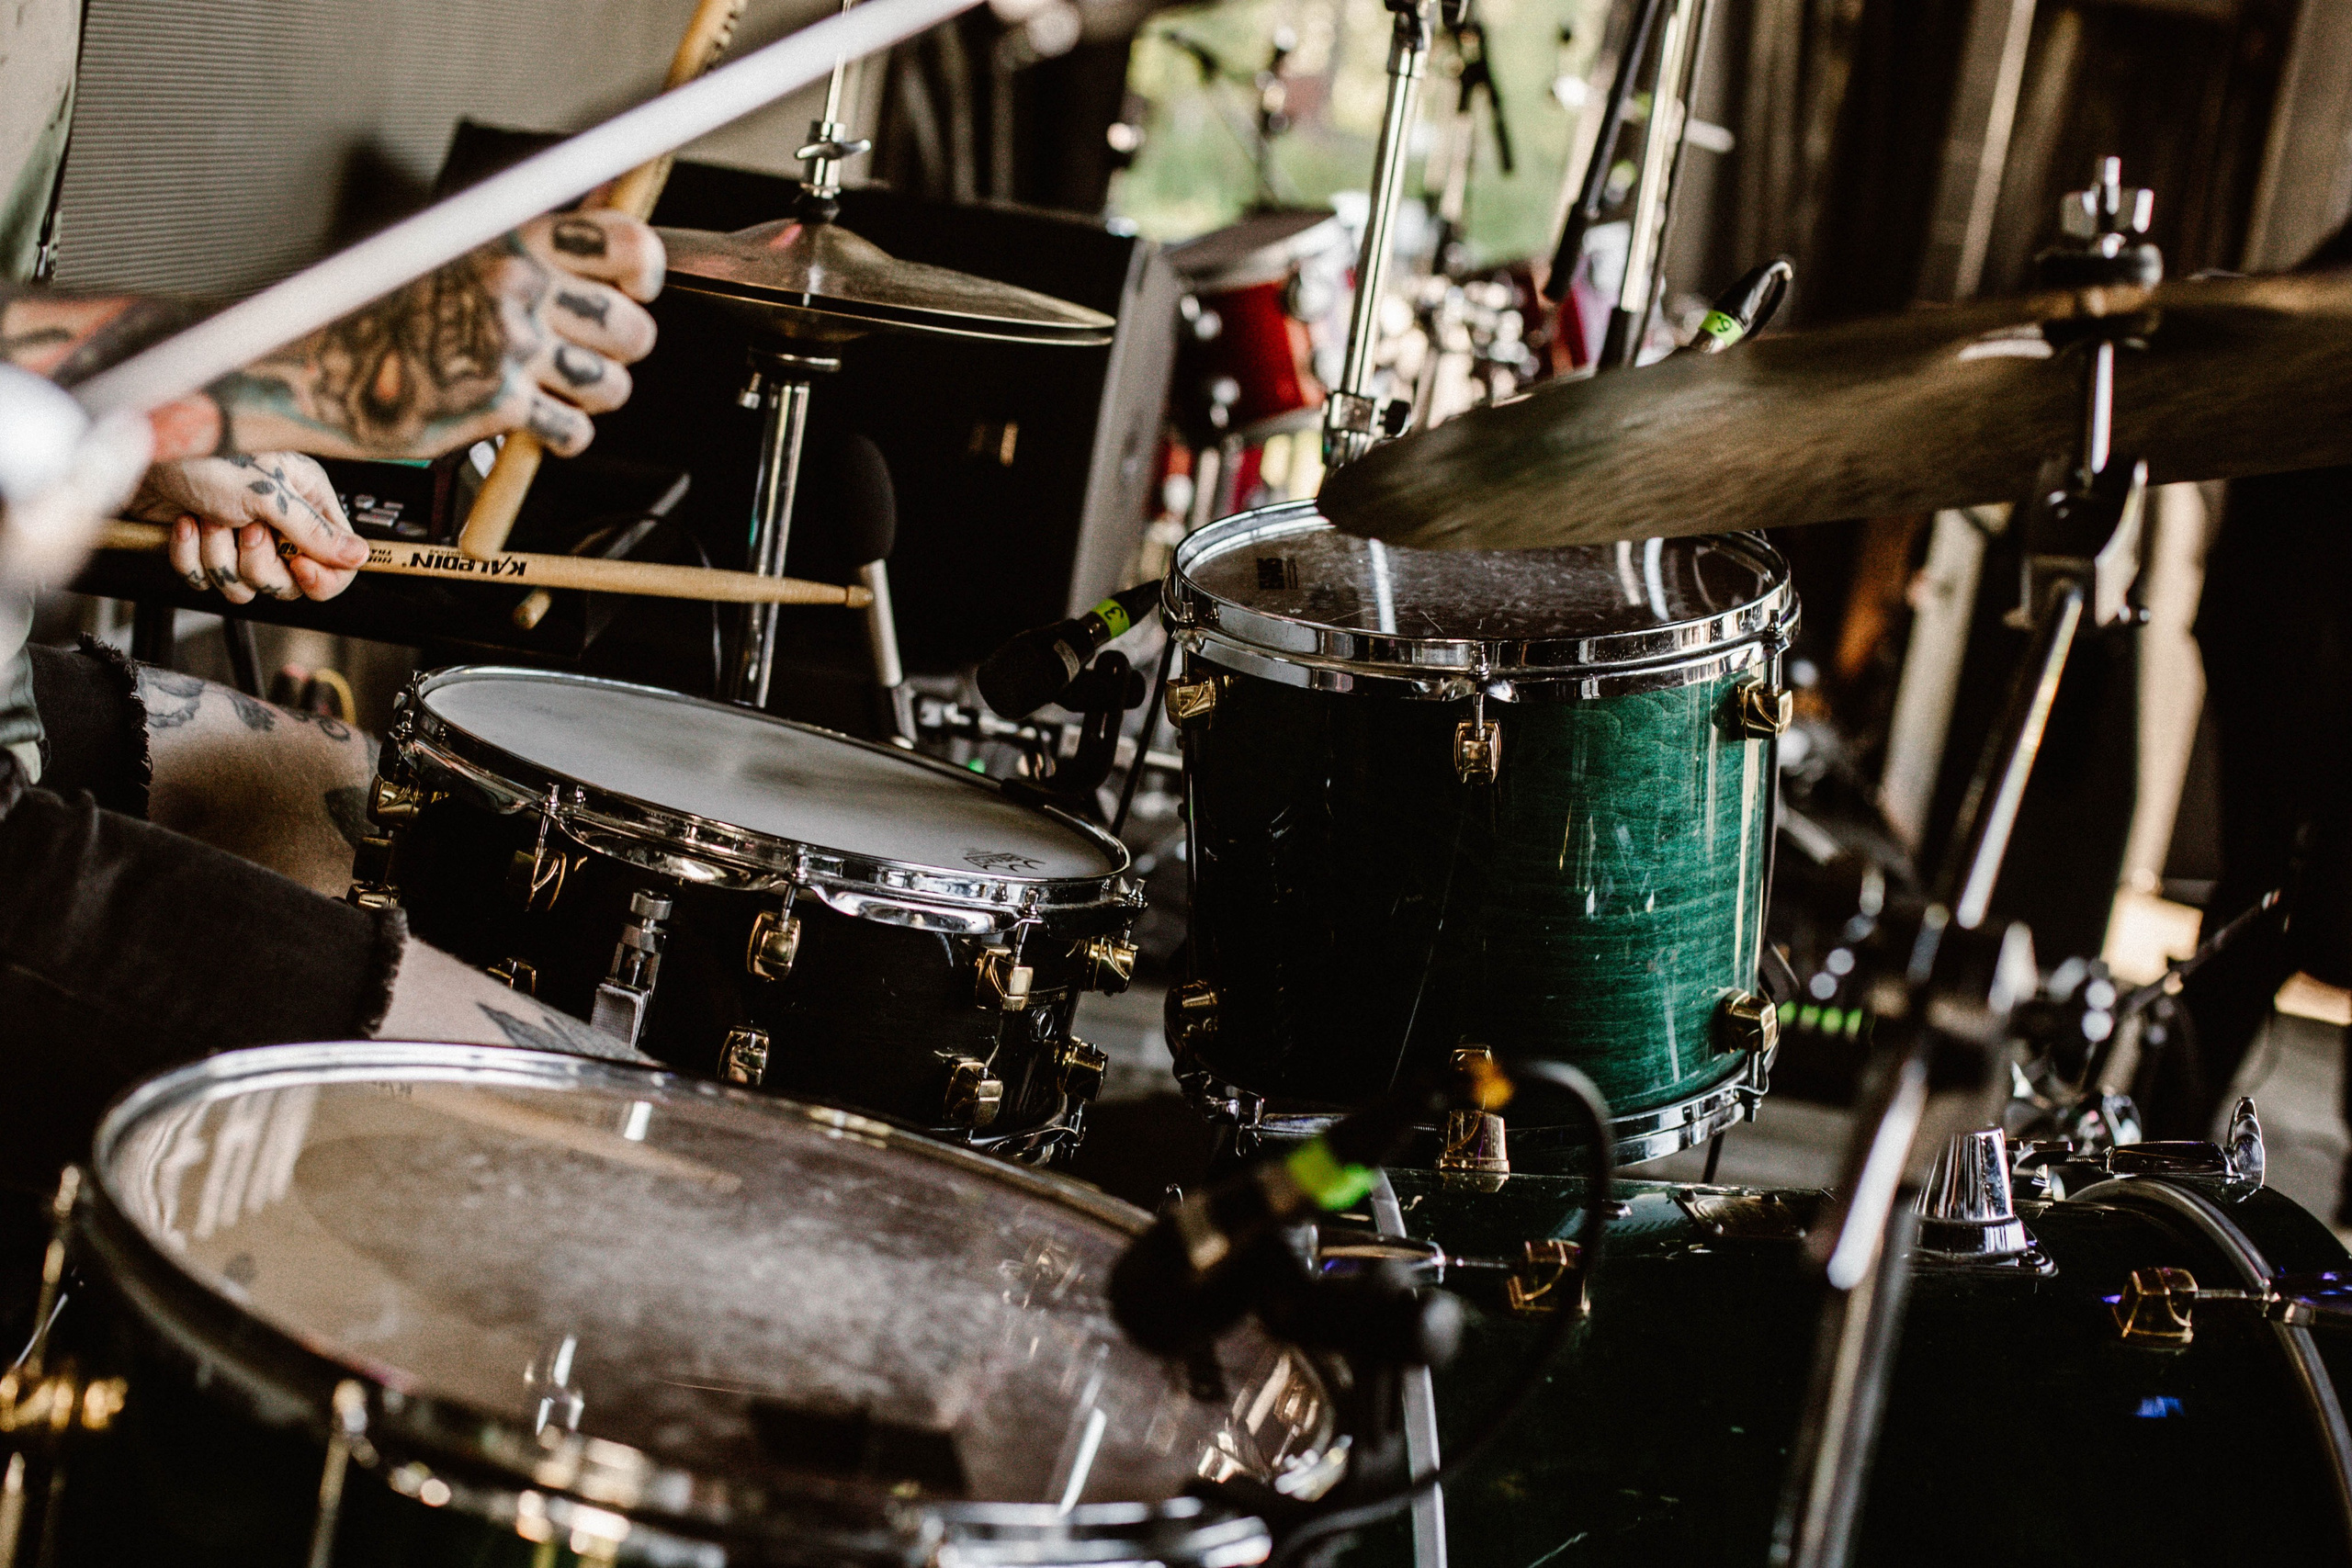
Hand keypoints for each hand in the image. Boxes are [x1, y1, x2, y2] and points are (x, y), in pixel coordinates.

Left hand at [128, 453, 366, 603]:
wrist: (140, 450)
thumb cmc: (205, 454)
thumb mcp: (268, 494)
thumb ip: (315, 532)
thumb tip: (360, 556)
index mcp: (306, 502)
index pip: (338, 562)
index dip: (321, 576)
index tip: (298, 567)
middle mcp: (277, 523)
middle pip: (288, 582)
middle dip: (258, 563)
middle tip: (245, 530)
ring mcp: (239, 538)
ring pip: (244, 586)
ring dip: (218, 555)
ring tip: (208, 518)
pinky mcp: (204, 548)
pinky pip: (205, 580)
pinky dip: (189, 555)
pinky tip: (184, 523)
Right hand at [198, 210, 664, 461]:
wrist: (316, 366)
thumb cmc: (387, 313)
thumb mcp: (457, 254)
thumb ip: (532, 251)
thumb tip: (609, 246)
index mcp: (512, 242)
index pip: (626, 243)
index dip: (642, 271)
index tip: (633, 288)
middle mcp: (516, 288)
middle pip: (632, 328)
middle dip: (616, 350)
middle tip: (578, 352)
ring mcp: (508, 347)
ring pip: (613, 385)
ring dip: (591, 395)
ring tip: (550, 388)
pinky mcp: (498, 405)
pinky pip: (574, 432)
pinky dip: (561, 436)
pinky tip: (529, 421)